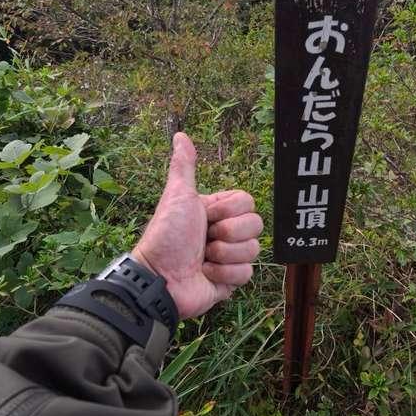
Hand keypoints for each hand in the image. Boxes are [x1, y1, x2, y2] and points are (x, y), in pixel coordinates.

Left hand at [131, 132, 262, 318]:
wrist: (159, 278)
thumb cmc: (166, 236)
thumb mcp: (177, 197)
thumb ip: (184, 166)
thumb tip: (180, 135)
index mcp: (217, 211)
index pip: (248, 202)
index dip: (229, 210)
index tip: (207, 216)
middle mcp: (226, 232)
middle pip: (256, 225)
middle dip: (228, 234)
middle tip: (206, 239)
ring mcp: (230, 257)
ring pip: (253, 250)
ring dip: (224, 255)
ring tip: (203, 259)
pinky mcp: (230, 280)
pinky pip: (246, 273)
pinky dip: (224, 274)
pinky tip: (206, 275)